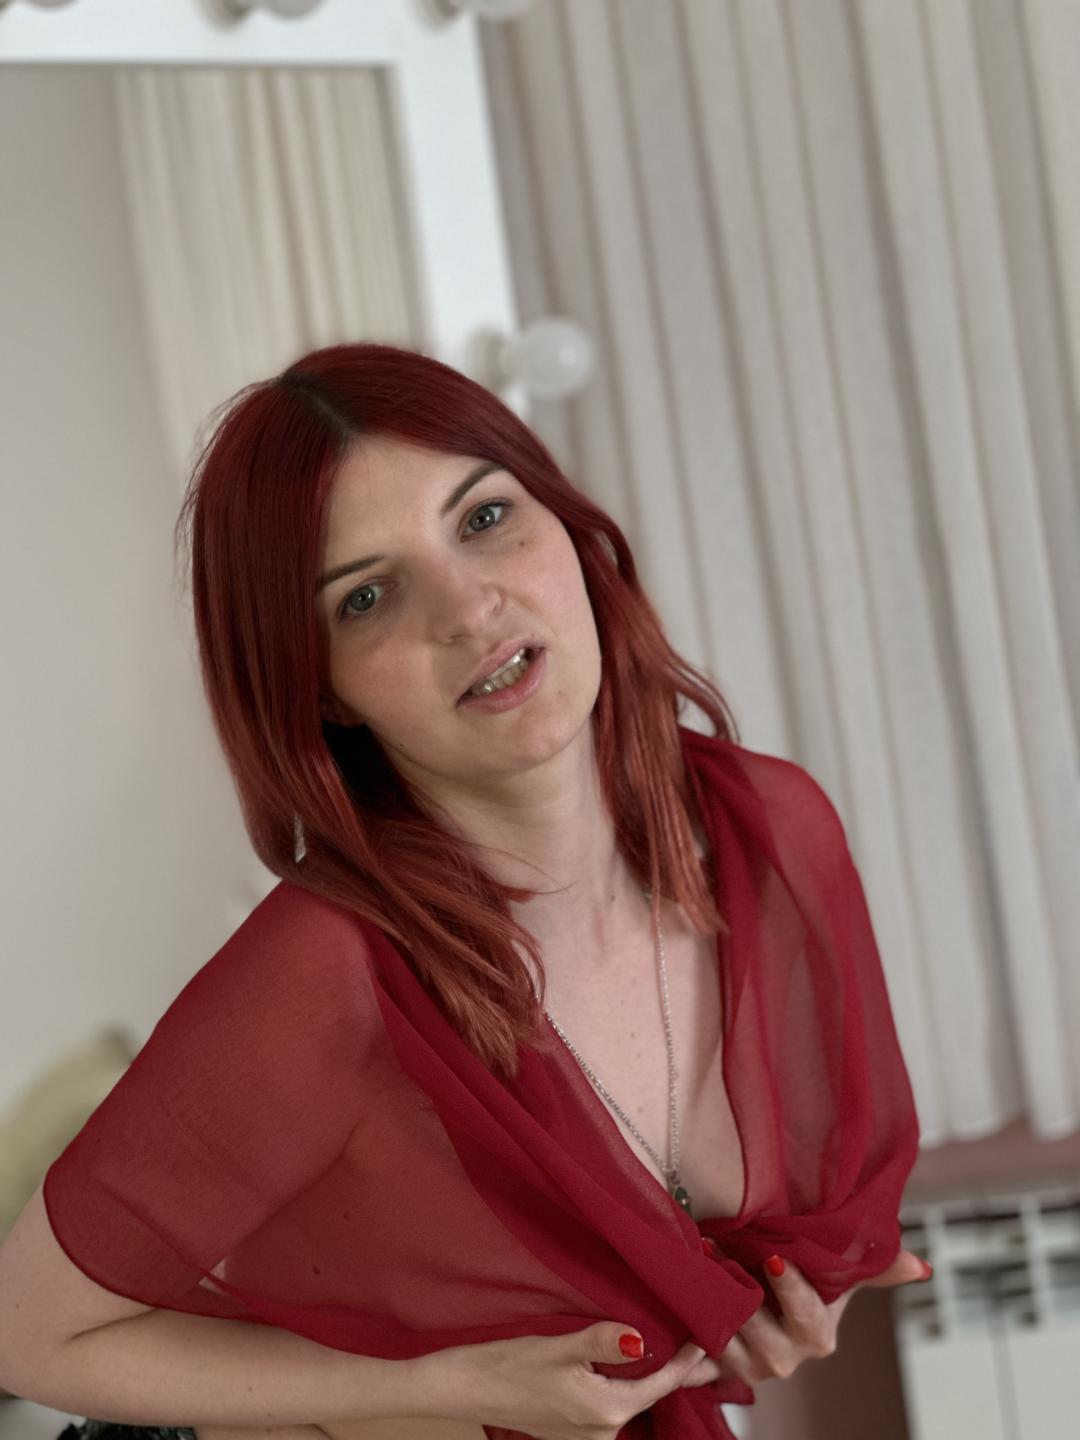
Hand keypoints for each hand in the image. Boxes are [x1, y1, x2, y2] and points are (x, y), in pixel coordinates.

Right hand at [414, 1320, 707, 1439]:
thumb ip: (603, 1342)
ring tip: (666, 1344)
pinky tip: (626, 1362)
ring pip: (630, 1400)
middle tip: (694, 1337)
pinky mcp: (572, 1430)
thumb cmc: (508, 1363)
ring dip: (646, 1376)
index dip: (686, 1361)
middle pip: (648, 1395)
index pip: (660, 1384)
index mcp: (605, 1412)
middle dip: (671, 1368)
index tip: (707, 1336)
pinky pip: (610, 1405)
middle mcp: (601, 1432)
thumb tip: (643, 1339)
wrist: (464, 1387)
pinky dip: (624, 1384)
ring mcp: (586, 1435)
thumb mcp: (558, 1345)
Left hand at [680, 1246, 929, 1388]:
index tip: (775, 1257)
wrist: (758, 1309)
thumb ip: (874, 1268)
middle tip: (714, 1250)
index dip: (791, 1289)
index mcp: (816, 1336)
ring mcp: (745, 1366)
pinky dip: (675, 1360)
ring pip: (723, 1344)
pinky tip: (663, 1342)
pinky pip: (689, 1369)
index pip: (806, 1315)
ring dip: (704, 1311)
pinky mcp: (710, 1370)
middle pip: (759, 1332)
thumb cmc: (799, 1283)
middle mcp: (782, 1359)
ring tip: (689, 1271)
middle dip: (738, 1295)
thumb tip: (924, 1267)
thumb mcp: (836, 1276)